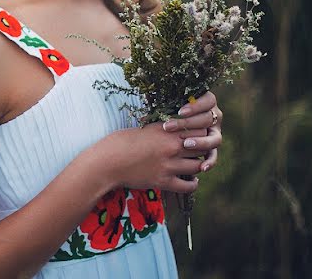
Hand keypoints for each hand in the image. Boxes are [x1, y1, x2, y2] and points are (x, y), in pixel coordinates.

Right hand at [101, 120, 215, 193]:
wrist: (109, 161)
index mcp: (167, 130)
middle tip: (199, 151)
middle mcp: (171, 147)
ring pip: (198, 166)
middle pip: (202, 147)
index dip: (201, 132)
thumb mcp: (145, 128)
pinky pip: (188, 186)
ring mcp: (169, 165)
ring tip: (195, 165)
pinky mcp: (164, 182)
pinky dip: (193, 184)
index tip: (198, 135)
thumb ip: (164, 127)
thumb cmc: (123, 141)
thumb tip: (177, 124)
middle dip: (202, 149)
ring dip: (198, 166)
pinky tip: (192, 180)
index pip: (199, 129)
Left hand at [160, 91, 222, 172]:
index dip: (195, 106)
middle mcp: (214, 117)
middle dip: (188, 124)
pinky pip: (214, 155)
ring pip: (214, 138)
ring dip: (201, 142)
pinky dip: (210, 161)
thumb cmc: (163, 112)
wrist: (164, 131)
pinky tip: (202, 167)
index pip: (208, 100)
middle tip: (170, 127)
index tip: (179, 112)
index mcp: (206, 102)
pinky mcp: (211, 148)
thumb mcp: (166, 103)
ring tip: (185, 144)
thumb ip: (164, 99)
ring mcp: (214, 133)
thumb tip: (150, 96)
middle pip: (207, 119)